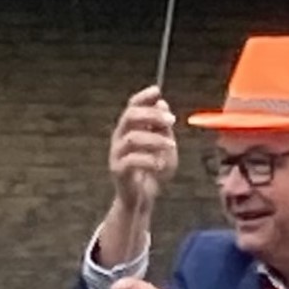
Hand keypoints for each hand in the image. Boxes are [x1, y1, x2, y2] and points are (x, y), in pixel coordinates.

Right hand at [106, 85, 178, 237]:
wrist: (141, 198)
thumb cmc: (153, 170)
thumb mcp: (165, 146)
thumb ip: (163, 127)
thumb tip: (162, 103)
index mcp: (130, 128)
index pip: (132, 106)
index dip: (143, 97)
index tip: (157, 90)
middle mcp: (120, 137)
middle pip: (130, 117)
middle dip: (151, 115)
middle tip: (171, 120)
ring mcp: (117, 154)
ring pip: (133, 138)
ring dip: (155, 139)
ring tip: (171, 145)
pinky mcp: (118, 171)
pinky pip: (132, 160)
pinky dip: (149, 160)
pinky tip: (161, 164)